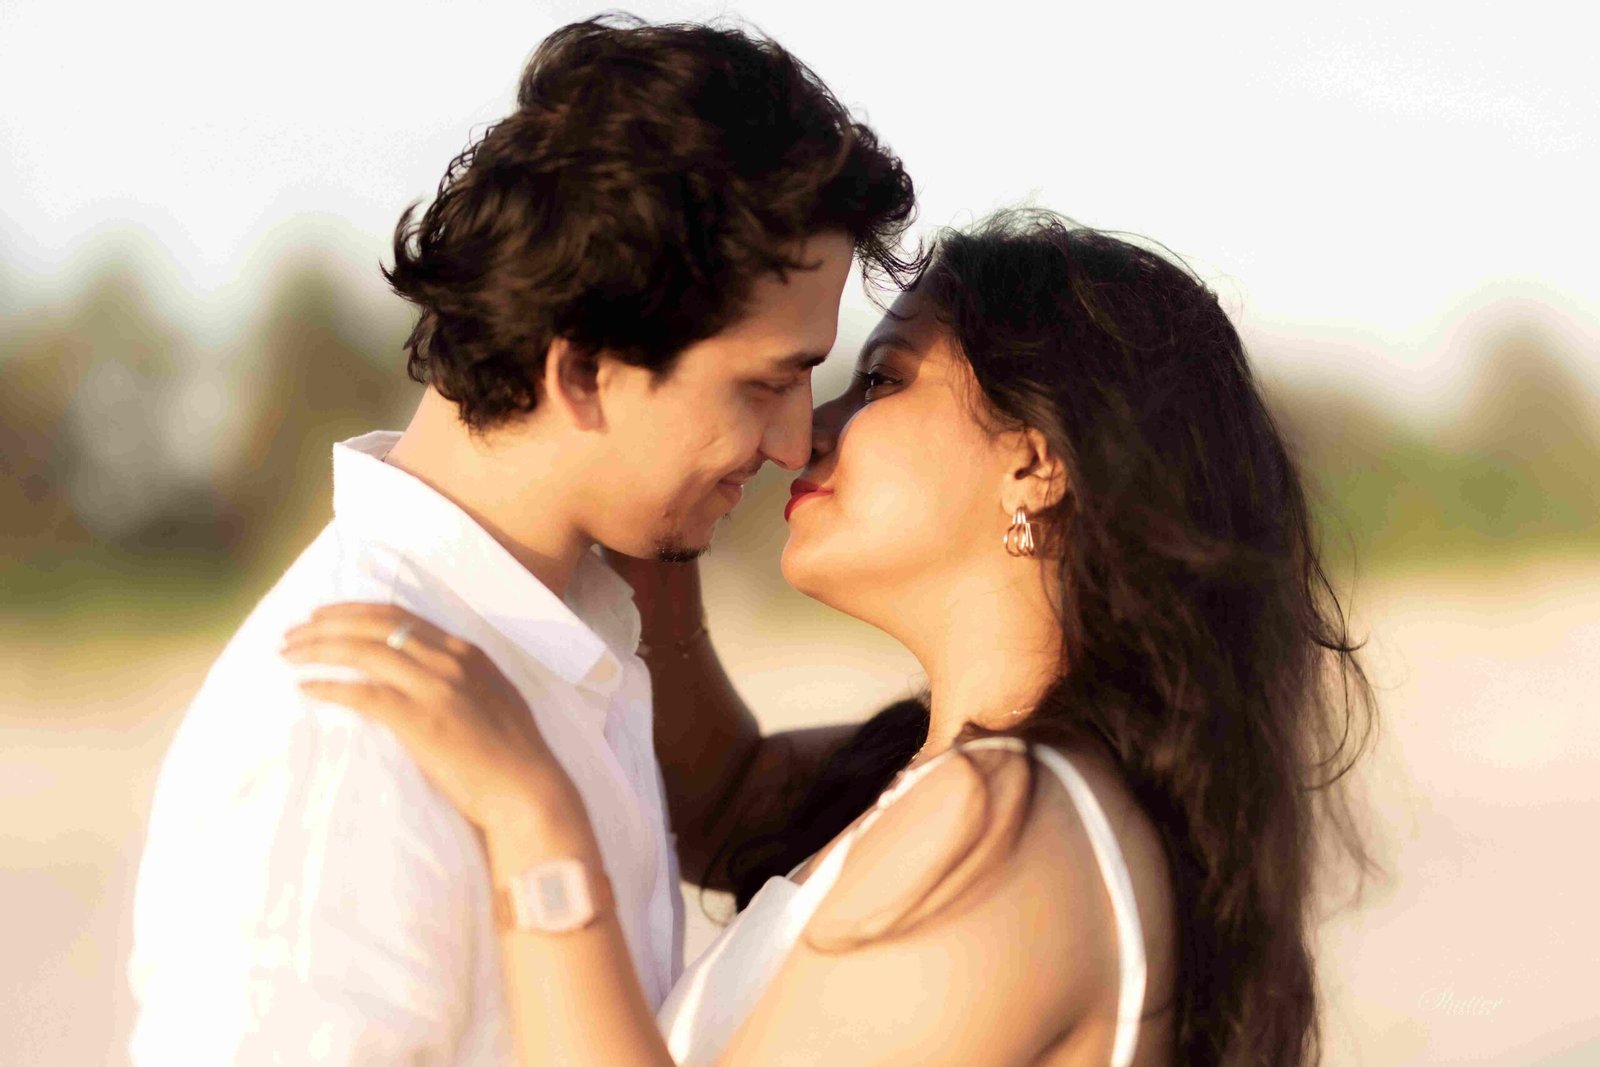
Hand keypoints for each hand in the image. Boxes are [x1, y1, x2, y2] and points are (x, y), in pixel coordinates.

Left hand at [280, 602, 582, 841]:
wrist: (527, 791)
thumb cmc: (512, 756)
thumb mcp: (493, 698)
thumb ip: (463, 678)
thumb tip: (426, 675)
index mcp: (467, 651)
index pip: (399, 615)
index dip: (354, 611)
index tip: (322, 615)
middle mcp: (450, 659)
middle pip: (375, 624)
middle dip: (327, 622)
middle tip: (292, 631)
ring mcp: (435, 687)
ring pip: (363, 651)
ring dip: (318, 649)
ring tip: (288, 655)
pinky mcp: (420, 720)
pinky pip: (362, 693)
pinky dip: (329, 687)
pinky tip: (305, 689)